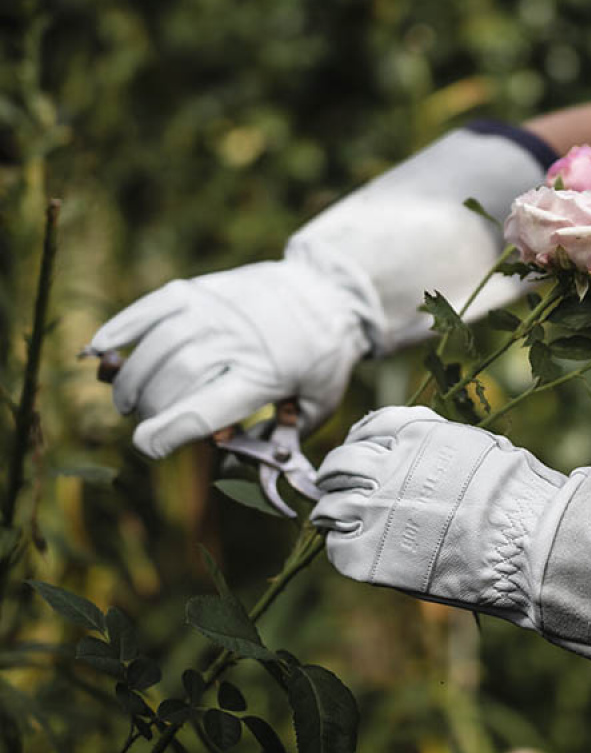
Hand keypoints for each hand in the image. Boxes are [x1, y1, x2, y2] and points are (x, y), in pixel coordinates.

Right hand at [88, 259, 372, 457]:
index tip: (147, 446)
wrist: (328, 290)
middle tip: (144, 420)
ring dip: (131, 378)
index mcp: (267, 374)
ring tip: (127, 400)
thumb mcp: (318, 405)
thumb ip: (281, 440)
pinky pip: (152, 307)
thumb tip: (237, 464)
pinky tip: (101, 350)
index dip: (169, 431)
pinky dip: (120, 328)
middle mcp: (237, 339)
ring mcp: (217, 310)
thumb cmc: (323, 357)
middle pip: (176, 378)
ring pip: (158, 345)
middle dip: (150, 407)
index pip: (206, 407)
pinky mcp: (202, 289)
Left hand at [310, 407, 577, 628]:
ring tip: (331, 519)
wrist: (526, 538)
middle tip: (334, 486)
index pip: (370, 427)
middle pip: (341, 463)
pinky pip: (337, 546)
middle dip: (335, 473)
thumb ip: (443, 446)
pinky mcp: (370, 553)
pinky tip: (351, 549)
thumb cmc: (518, 495)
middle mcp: (389, 466)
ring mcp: (376, 509)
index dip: (360, 438)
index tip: (359, 449)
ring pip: (330, 504)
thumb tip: (430, 455)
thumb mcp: (479, 447)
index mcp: (416, 435)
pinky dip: (340, 546)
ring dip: (329, 510)